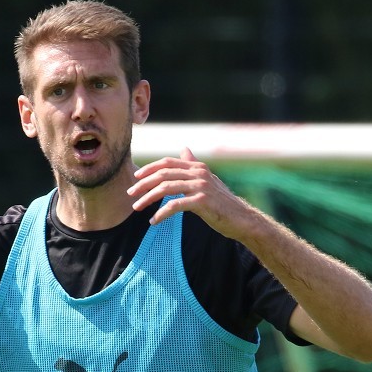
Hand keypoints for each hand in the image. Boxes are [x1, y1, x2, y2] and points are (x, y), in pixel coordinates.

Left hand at [128, 147, 256, 239]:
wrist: (242, 219)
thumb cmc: (222, 202)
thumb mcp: (207, 180)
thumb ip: (193, 165)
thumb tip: (185, 149)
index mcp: (198, 167)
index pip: (168, 162)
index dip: (149, 168)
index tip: (136, 177)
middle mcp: (199, 173)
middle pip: (163, 174)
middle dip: (144, 184)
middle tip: (130, 193)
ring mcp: (201, 186)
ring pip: (166, 188)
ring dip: (148, 198)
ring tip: (136, 207)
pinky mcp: (202, 202)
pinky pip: (175, 206)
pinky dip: (161, 213)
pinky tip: (153, 221)